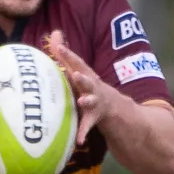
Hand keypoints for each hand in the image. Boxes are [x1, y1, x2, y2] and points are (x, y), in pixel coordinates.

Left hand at [43, 29, 126, 148]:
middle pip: (88, 80)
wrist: (118, 109)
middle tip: (75, 75)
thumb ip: (65, 55)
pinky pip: (89, 126)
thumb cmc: (90, 87)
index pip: (77, 63)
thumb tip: (54, 33)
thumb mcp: (79, 71)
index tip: (59, 47)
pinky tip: (78, 140)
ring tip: (81, 101)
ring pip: (92, 101)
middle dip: (82, 77)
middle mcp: (94, 87)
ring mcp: (97, 102)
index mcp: (87, 76)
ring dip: (87, 100)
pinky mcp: (97, 117)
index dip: (68, 54)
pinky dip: (83, 132)